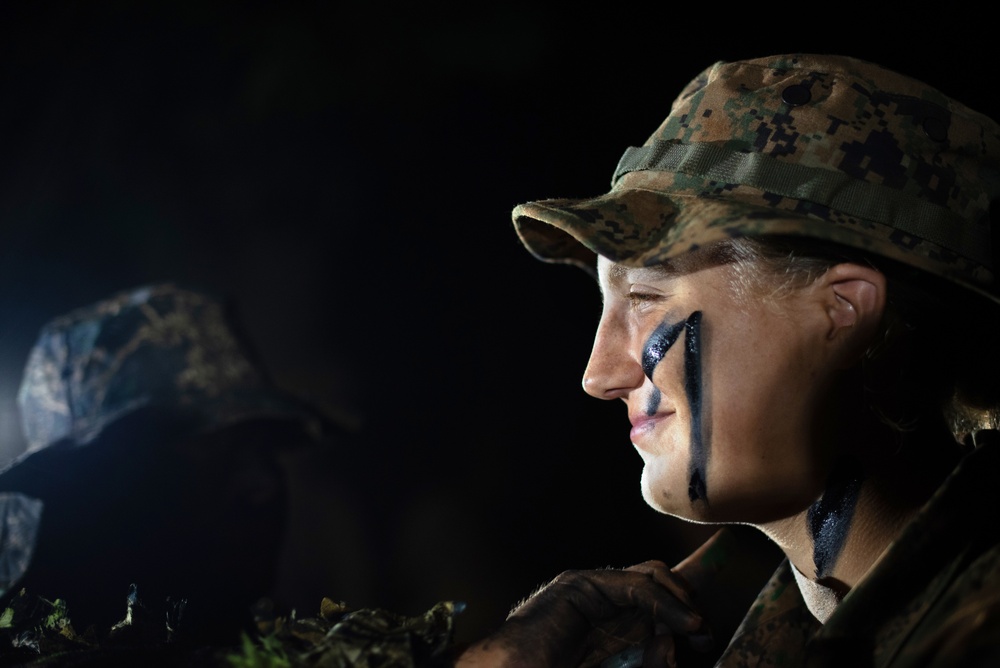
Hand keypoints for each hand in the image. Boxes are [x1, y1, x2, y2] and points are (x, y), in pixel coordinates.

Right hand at [455, 530, 734, 667]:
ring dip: (679, 600)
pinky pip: (634, 587)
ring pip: (650, 575)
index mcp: (606, 622)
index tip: (701, 641)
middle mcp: (599, 599)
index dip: (682, 614)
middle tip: (702, 635)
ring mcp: (588, 589)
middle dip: (686, 604)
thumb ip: (643, 662)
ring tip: (695, 628)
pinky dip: (665, 604)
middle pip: (657, 581)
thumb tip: (672, 650)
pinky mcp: (579, 587)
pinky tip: (684, 624)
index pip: (654, 599)